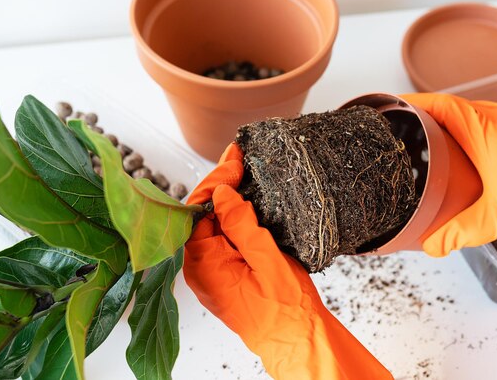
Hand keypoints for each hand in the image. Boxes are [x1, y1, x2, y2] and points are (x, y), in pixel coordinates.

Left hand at [183, 143, 391, 379]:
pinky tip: (246, 199)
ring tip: (242, 168)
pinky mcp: (227, 272)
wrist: (298, 341)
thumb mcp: (268, 260)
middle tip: (239, 156)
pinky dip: (234, 215)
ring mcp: (213, 271)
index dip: (216, 180)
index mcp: (204, 265)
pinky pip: (224, 237)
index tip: (235, 159)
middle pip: (202, 214)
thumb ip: (242, 224)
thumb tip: (222, 193)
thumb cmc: (285, 311)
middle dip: (220, 183)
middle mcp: (201, 268)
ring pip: (213, 224)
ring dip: (227, 197)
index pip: (198, 210)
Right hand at [400, 93, 496, 256]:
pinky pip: (488, 124)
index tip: (394, 105)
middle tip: (406, 128)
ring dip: (449, 124)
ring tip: (431, 142)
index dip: (412, 102)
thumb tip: (434, 244)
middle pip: (451, 106)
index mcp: (481, 127)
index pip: (438, 103)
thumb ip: (461, 231)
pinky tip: (469, 156)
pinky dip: (471, 133)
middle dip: (426, 115)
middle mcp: (496, 119)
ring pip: (471, 115)